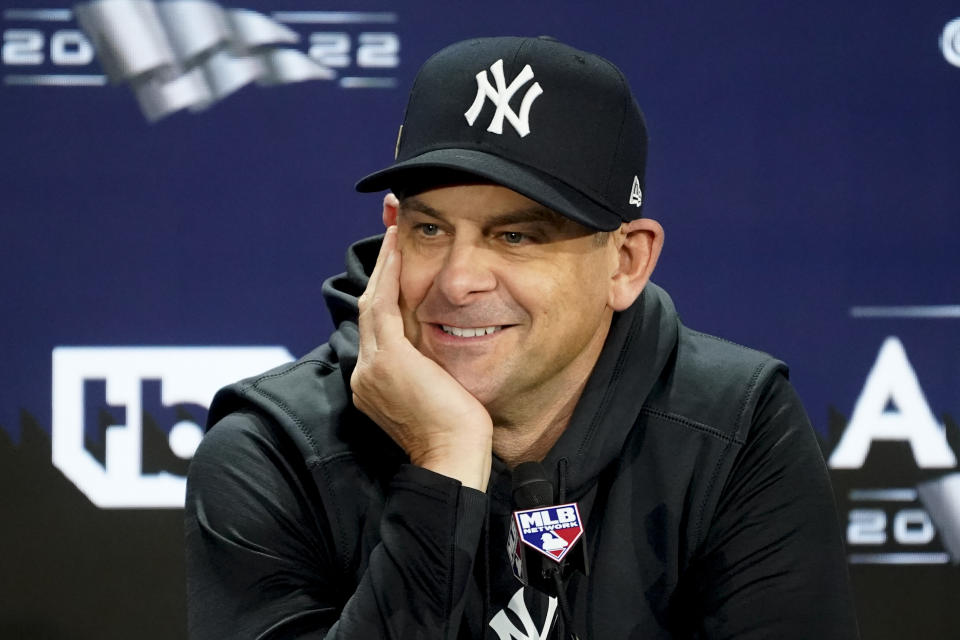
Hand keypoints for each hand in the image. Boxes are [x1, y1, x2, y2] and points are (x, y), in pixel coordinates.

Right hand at [351, 224, 492, 490]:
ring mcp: (372, 366)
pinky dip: (389, 272)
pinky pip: (383, 303)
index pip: (376, 329)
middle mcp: (365, 373)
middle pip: (368, 309)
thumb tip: (439, 357)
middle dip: (379, 271)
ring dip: (384, 264)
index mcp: (374, 383)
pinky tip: (397, 247)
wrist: (452, 460)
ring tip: (394, 232)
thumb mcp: (437, 397)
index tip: (393, 267)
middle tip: (390, 235)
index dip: (383, 294)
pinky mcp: (388, 359)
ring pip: (373, 301)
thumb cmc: (457, 436)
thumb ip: (428, 373)